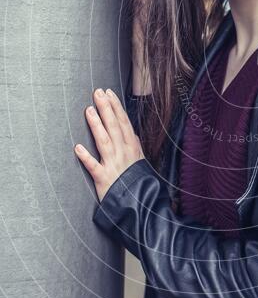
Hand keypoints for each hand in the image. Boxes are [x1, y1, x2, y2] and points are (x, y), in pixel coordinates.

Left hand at [74, 87, 144, 202]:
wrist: (141, 204)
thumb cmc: (138, 182)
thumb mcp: (141, 160)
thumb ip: (135, 145)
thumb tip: (131, 132)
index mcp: (132, 147)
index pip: (123, 122)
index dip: (116, 106)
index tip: (108, 93)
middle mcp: (123, 152)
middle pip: (114, 126)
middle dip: (106, 108)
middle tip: (98, 93)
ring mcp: (114, 164)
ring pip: (104, 141)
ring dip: (96, 125)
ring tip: (89, 110)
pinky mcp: (104, 178)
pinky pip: (94, 167)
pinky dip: (86, 158)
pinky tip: (77, 148)